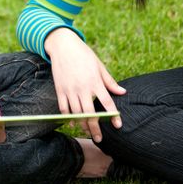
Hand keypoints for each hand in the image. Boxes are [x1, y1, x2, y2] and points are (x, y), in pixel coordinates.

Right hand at [45, 28, 125, 142]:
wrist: (63, 45)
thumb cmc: (84, 54)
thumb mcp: (99, 65)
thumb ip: (110, 81)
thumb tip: (122, 92)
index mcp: (95, 81)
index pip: (107, 102)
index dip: (113, 115)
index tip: (118, 125)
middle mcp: (82, 87)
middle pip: (90, 113)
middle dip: (95, 128)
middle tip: (99, 138)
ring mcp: (70, 89)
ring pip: (77, 113)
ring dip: (83, 125)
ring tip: (88, 133)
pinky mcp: (60, 89)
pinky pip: (64, 108)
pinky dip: (68, 117)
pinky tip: (74, 123)